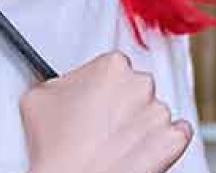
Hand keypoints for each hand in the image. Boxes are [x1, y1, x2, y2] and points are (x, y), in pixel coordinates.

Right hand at [21, 51, 191, 172]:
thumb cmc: (56, 147)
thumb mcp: (38, 97)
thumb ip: (59, 82)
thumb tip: (64, 86)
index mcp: (112, 66)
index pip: (113, 68)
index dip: (101, 88)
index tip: (94, 101)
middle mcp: (142, 84)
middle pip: (136, 88)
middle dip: (122, 104)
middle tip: (101, 126)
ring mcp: (160, 112)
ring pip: (154, 112)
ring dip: (140, 125)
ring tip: (115, 144)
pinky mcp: (173, 139)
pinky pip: (177, 133)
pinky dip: (164, 141)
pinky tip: (141, 150)